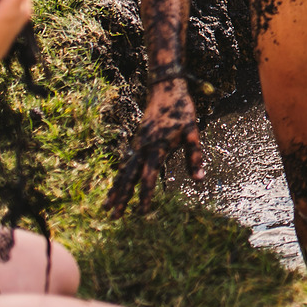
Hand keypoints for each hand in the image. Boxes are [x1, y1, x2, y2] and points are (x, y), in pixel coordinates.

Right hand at [105, 75, 203, 214]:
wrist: (165, 89)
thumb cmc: (181, 110)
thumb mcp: (192, 132)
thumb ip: (194, 156)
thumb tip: (200, 179)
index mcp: (157, 148)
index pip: (149, 177)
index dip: (145, 196)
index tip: (142, 212)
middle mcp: (143, 148)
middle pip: (130, 178)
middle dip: (122, 198)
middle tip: (114, 217)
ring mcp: (137, 144)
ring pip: (124, 171)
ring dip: (116, 189)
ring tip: (107, 206)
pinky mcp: (136, 141)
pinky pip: (125, 162)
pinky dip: (119, 176)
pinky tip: (116, 185)